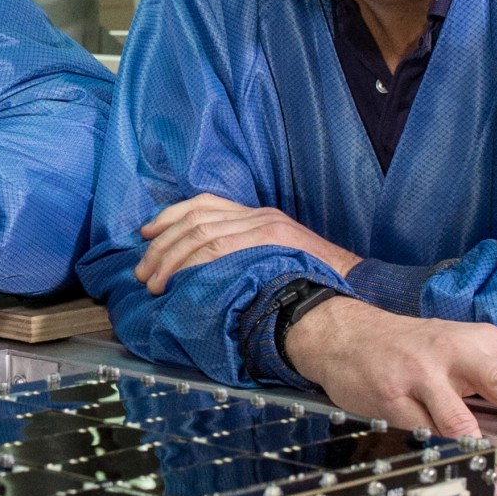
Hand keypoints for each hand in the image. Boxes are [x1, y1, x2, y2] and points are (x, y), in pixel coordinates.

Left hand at [136, 193, 359, 293]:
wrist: (353, 292)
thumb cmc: (315, 287)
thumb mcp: (277, 261)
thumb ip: (246, 257)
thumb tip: (204, 274)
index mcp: (260, 216)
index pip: (204, 204)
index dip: (169, 217)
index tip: (147, 234)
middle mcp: (259, 215)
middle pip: (196, 220)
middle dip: (162, 246)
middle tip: (143, 271)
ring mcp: (265, 227)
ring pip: (201, 234)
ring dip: (170, 260)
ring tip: (153, 284)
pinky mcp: (269, 241)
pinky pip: (218, 249)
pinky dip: (191, 265)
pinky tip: (177, 281)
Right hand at [284, 296, 496, 452]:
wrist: (346, 335)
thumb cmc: (414, 349)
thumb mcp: (461, 350)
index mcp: (482, 342)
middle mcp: (456, 354)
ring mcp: (422, 377)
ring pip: (459, 417)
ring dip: (484, 452)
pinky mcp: (392, 399)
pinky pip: (421, 435)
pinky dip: (441, 459)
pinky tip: (455, 476)